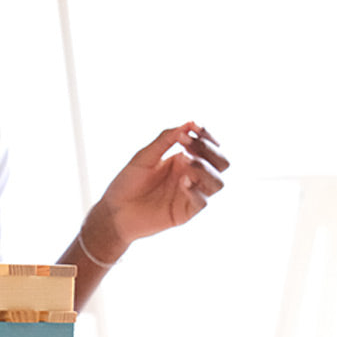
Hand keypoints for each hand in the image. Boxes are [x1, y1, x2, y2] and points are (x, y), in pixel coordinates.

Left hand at [86, 122, 229, 257]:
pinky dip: (196, 190)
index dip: (207, 136)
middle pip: (222, 163)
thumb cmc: (126, 183)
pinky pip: (203, 201)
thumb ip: (166, 139)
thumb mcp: (145, 156)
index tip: (194, 129)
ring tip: (185, 164)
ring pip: (218, 182)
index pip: (210, 147)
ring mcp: (190, 195)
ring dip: (205, 170)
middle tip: (187, 147)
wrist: (113, 212)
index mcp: (183, 160)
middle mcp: (191, 176)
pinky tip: (183, 183)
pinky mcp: (185, 212)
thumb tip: (189, 123)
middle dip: (209, 151)